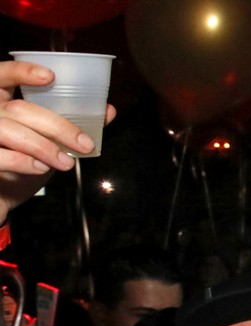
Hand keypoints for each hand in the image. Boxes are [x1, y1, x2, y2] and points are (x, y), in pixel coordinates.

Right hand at [0, 60, 114, 219]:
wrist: (1, 196)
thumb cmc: (23, 162)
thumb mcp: (49, 141)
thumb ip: (73, 124)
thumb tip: (108, 111)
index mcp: (0, 100)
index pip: (2, 75)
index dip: (21, 71)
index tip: (50, 77)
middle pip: (18, 109)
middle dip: (57, 127)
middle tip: (85, 145)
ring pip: (7, 130)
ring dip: (42, 146)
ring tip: (67, 163)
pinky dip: (21, 161)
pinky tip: (41, 168)